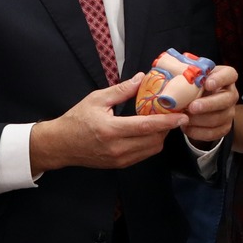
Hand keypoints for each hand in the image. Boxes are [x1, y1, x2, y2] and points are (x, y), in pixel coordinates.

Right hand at [30, 74, 187, 173]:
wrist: (60, 145)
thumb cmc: (76, 120)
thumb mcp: (97, 99)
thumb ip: (122, 90)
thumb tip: (142, 78)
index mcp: (111, 130)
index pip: (147, 127)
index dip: (167, 122)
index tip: (182, 116)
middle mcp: (117, 147)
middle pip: (154, 140)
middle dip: (167, 128)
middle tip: (173, 114)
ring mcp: (119, 159)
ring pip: (151, 149)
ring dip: (160, 136)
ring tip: (161, 122)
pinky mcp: (120, 165)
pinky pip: (143, 155)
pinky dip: (150, 144)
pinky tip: (149, 132)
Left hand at [183, 64, 239, 145]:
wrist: (198, 103)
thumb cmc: (194, 86)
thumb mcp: (192, 77)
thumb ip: (187, 74)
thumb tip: (171, 71)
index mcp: (225, 77)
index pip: (230, 75)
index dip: (220, 79)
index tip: (207, 83)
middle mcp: (231, 94)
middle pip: (227, 99)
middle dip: (208, 104)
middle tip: (192, 107)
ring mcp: (230, 112)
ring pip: (220, 118)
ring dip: (200, 120)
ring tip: (184, 118)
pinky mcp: (225, 127)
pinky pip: (215, 133)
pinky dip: (198, 132)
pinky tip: (186, 127)